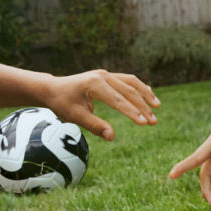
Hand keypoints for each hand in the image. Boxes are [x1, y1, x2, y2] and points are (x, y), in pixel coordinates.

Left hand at [41, 69, 158, 140]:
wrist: (53, 88)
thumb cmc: (62, 103)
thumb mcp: (75, 116)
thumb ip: (94, 126)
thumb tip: (112, 136)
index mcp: (94, 84)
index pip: (118, 100)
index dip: (132, 112)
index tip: (144, 123)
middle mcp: (103, 76)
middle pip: (129, 91)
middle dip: (142, 106)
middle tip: (153, 122)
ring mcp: (106, 74)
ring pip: (131, 82)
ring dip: (145, 95)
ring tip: (157, 107)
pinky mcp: (107, 76)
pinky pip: (127, 80)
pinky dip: (139, 88)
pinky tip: (149, 95)